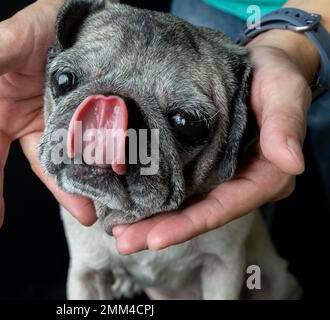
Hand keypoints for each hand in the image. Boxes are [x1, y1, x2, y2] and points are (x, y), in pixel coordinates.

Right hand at [0, 0, 95, 234]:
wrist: (79, 12)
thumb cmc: (36, 23)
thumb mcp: (6, 43)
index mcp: (3, 113)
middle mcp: (32, 123)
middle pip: (44, 167)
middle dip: (63, 193)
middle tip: (85, 215)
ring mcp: (62, 122)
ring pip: (72, 160)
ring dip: (87, 182)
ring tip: (106, 204)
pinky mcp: (88, 116)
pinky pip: (94, 142)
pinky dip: (104, 159)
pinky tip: (118, 172)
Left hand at [112, 30, 317, 254]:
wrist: (260, 63)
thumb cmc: (275, 74)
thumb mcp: (283, 90)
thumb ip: (285, 123)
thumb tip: (291, 163)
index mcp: (264, 174)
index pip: (226, 206)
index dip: (192, 224)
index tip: (156, 238)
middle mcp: (239, 182)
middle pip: (199, 213)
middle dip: (161, 230)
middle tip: (124, 241)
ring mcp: (218, 174)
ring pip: (185, 204)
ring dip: (152, 220)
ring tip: (118, 231)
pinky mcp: (202, 161)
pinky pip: (178, 184)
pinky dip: (154, 197)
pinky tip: (128, 203)